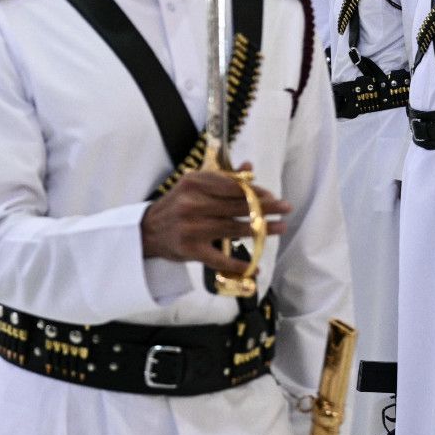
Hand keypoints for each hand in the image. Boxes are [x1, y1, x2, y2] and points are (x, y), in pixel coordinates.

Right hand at [140, 163, 290, 276]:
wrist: (148, 231)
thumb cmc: (177, 204)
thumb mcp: (194, 185)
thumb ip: (222, 177)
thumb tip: (249, 168)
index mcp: (194, 183)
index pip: (232, 186)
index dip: (255, 192)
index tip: (272, 196)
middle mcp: (192, 204)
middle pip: (237, 206)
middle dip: (265, 208)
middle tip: (286, 208)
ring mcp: (192, 228)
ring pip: (234, 229)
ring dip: (261, 230)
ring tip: (280, 228)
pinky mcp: (191, 250)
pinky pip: (221, 259)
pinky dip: (240, 264)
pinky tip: (256, 266)